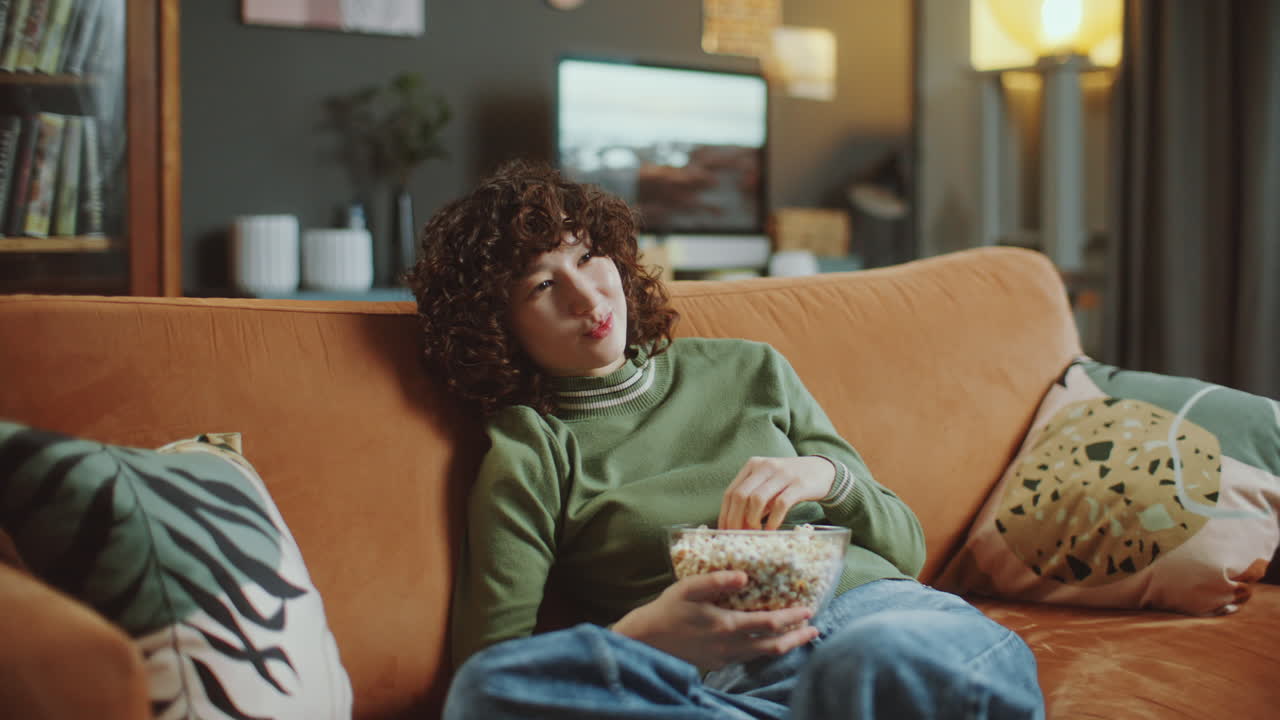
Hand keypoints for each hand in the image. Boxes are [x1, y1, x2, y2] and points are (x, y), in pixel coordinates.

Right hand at [611, 571, 817, 669]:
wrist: (646, 641)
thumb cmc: (667, 610)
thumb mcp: (689, 588)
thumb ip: (717, 580)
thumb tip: (744, 575)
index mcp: (727, 626)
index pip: (769, 624)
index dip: (792, 618)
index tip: (808, 610)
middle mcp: (730, 646)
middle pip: (773, 646)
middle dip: (797, 638)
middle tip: (814, 630)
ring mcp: (724, 658)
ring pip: (762, 655)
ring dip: (783, 645)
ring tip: (798, 637)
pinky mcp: (717, 663)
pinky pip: (748, 659)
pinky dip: (764, 650)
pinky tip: (767, 643)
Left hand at [718, 456, 835, 529]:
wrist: (823, 471)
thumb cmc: (790, 482)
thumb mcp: (767, 484)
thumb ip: (752, 499)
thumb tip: (736, 526)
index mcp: (753, 465)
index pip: (731, 492)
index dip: (725, 514)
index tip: (724, 532)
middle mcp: (765, 466)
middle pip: (740, 495)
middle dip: (735, 519)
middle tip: (737, 536)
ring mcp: (782, 474)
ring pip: (757, 499)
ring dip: (752, 520)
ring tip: (755, 532)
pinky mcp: (799, 484)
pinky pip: (781, 504)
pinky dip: (773, 520)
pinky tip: (771, 530)